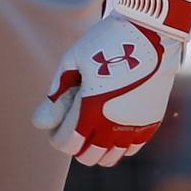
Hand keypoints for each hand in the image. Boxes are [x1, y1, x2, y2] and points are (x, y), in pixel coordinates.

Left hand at [31, 0, 190, 166]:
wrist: (151, 32)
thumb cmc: (107, 42)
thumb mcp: (73, 61)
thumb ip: (56, 97)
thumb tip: (39, 124)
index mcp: (90, 110)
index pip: (67, 144)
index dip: (58, 138)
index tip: (57, 126)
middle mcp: (113, 125)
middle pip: (89, 156)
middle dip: (77, 146)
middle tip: (75, 127)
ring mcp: (134, 126)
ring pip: (112, 157)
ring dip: (99, 149)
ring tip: (94, 129)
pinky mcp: (151, 122)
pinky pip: (132, 148)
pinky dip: (120, 144)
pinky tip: (113, 127)